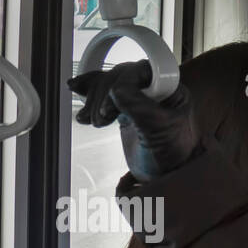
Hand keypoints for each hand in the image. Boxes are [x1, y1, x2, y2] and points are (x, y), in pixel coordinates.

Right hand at [68, 61, 198, 181]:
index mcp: (171, 90)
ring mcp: (139, 98)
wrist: (164, 176)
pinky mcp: (125, 108)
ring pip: (110, 84)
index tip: (112, 108)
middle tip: (101, 120)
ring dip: (94, 98)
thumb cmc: (171, 157)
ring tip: (90, 120)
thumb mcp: (158, 130)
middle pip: (121, 76)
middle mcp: (155, 90)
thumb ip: (139, 106)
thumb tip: (116, 88)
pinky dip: (89, 93)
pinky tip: (75, 89)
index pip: (142, 71)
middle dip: (105, 96)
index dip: (123, 82)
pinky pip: (104, 93)